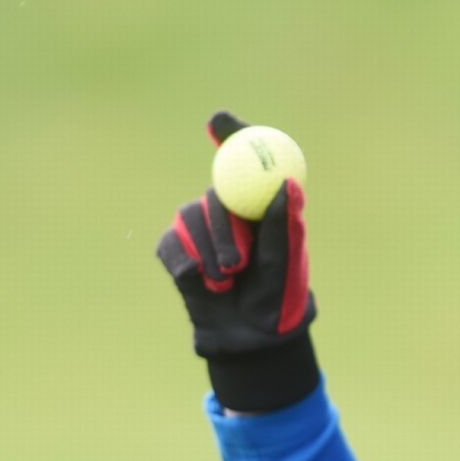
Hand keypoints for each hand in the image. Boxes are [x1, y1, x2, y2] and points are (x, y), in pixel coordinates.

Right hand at [156, 110, 316, 360]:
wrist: (250, 338)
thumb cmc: (279, 297)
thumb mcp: (287, 262)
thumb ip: (286, 224)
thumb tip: (288, 183)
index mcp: (260, 202)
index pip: (246, 157)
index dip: (231, 132)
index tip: (218, 122)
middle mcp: (227, 208)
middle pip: (214, 192)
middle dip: (223, 227)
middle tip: (237, 263)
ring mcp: (197, 227)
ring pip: (188, 218)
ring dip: (208, 253)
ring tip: (228, 283)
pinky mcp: (174, 249)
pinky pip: (170, 244)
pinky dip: (187, 266)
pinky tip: (206, 287)